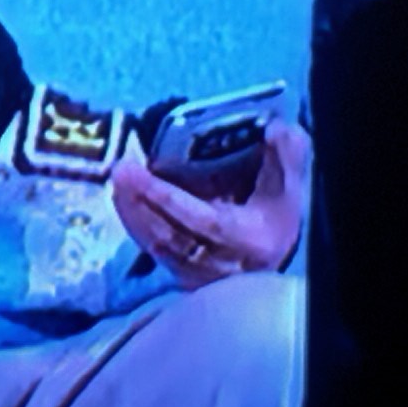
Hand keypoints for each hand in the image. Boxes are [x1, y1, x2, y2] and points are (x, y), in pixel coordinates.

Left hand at [110, 120, 308, 288]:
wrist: (272, 250)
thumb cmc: (277, 212)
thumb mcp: (290, 184)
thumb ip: (287, 155)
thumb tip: (275, 129)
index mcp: (250, 239)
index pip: (205, 221)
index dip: (169, 199)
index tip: (140, 174)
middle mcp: (223, 263)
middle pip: (173, 236)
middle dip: (142, 203)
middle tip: (120, 170)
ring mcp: (201, 274)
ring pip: (159, 246)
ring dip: (133, 213)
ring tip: (117, 180)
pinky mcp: (185, 277)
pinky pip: (155, 252)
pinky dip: (137, 226)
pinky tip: (123, 201)